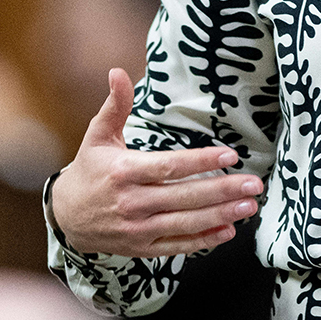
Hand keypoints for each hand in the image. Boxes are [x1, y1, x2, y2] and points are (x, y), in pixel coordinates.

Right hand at [49, 68, 263, 257]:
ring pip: (185, 223)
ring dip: (221, 215)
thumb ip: (115, 105)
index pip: (169, 166)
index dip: (201, 162)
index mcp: (123, 172)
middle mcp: (131, 203)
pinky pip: (177, 245)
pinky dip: (203, 240)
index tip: (229, 155)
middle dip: (222, 191)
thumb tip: (117, 72)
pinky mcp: (142, 248)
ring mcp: (138, 229)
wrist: (66, 217)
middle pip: (184, 197)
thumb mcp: (98, 135)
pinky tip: (228, 230)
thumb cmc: (90, 171)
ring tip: (249, 206)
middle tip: (254, 184)